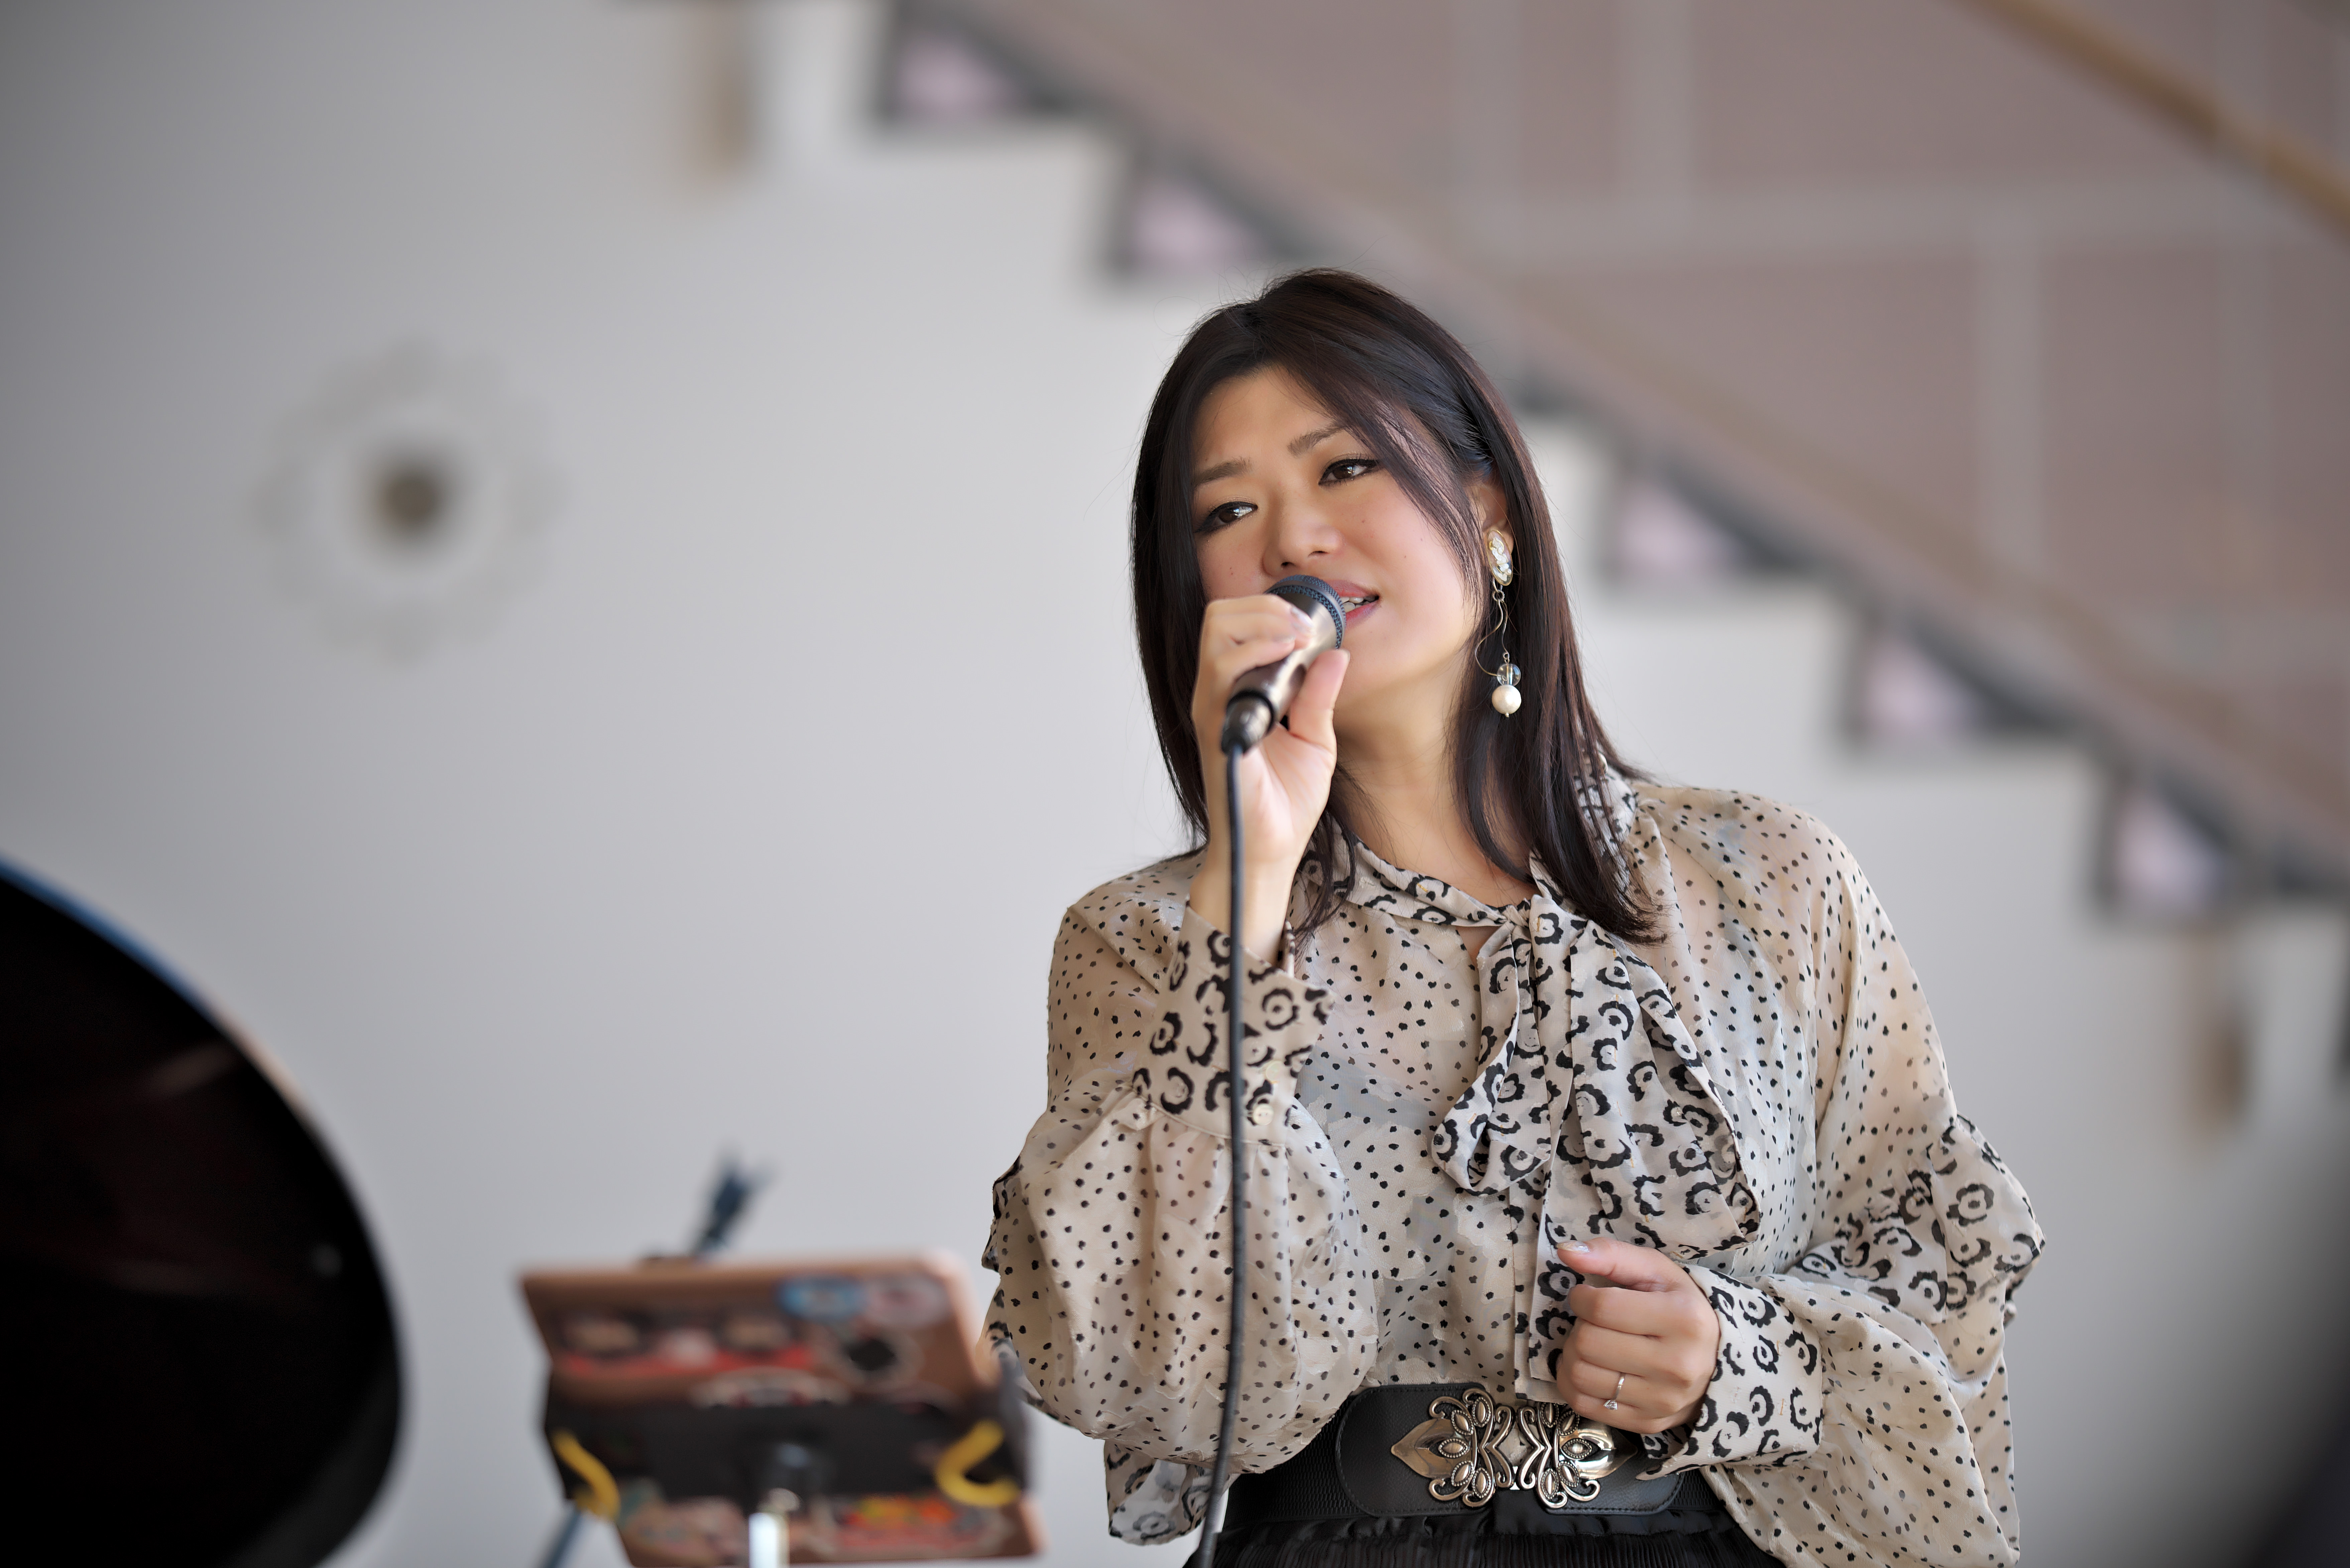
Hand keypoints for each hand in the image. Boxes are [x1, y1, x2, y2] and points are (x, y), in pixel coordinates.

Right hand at [1185, 594, 1348, 957]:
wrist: (1272, 848)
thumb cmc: (1286, 800)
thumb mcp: (1315, 738)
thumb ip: (1319, 695)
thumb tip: (1337, 653)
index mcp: (1238, 693)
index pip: (1235, 626)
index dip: (1269, 610)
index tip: (1309, 624)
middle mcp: (1218, 695)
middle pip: (1219, 618)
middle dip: (1264, 608)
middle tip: (1303, 626)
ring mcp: (1213, 709)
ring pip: (1216, 634)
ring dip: (1262, 623)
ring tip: (1297, 637)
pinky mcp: (1216, 727)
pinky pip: (1221, 673)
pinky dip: (1255, 652)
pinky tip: (1286, 656)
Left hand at [1553, 1237, 1719, 1434]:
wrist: (1716, 1357)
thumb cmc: (1679, 1306)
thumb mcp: (1655, 1270)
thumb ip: (1611, 1254)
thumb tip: (1565, 1251)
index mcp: (1682, 1319)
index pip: (1601, 1307)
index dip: (1580, 1297)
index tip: (1586, 1296)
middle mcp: (1677, 1365)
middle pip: (1587, 1343)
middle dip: (1578, 1326)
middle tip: (1591, 1322)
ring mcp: (1663, 1400)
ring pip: (1580, 1375)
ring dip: (1572, 1354)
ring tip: (1590, 1343)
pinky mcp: (1648, 1423)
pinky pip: (1585, 1405)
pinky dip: (1573, 1384)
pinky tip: (1589, 1367)